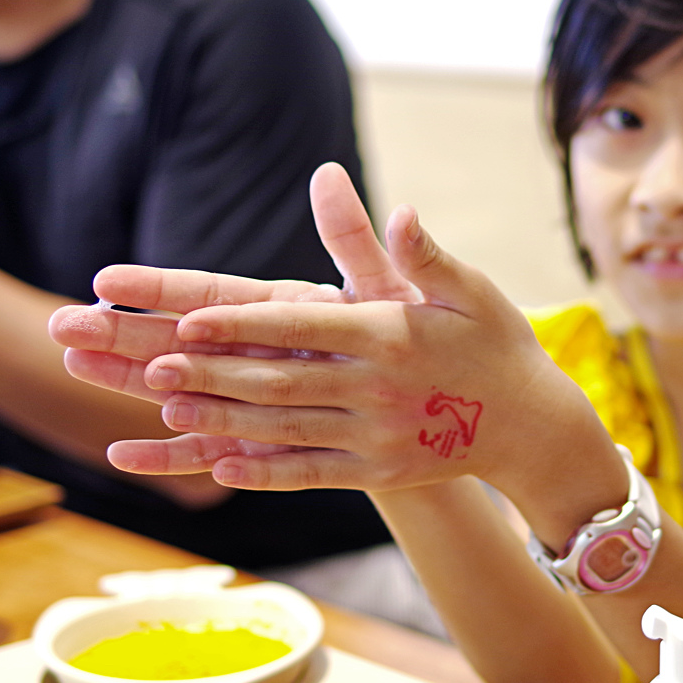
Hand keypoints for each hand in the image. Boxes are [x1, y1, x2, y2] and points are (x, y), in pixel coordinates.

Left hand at [52, 162, 588, 497]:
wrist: (534, 428)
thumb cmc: (496, 345)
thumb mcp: (468, 288)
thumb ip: (420, 253)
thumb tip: (397, 208)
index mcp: (390, 336)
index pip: (302, 325)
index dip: (242, 324)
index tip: (188, 319)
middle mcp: (376, 389)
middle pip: (278, 380)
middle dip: (210, 373)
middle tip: (148, 367)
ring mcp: (374, 437)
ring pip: (283, 429)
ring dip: (220, 419)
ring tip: (164, 409)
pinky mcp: (377, 473)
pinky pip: (309, 475)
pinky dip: (264, 473)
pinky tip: (220, 467)